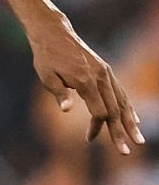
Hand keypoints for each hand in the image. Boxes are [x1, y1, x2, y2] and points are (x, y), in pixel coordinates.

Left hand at [29, 14, 143, 153]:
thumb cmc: (46, 55)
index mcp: (85, 80)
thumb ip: (59, 93)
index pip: (99, 111)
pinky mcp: (105, 69)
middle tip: (125, 152)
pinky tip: (134, 118)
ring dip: (130, 121)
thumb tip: (65, 110)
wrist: (53, 31)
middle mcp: (100, 76)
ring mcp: (105, 72)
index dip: (96, 127)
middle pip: (115, 109)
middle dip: (120, 131)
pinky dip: (128, 105)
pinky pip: (120, 90)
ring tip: (138, 139)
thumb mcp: (45, 74)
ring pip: (122, 100)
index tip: (89, 139)